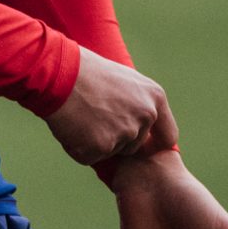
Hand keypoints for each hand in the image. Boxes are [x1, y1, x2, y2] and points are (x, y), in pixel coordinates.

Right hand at [44, 49, 175, 165]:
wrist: (59, 73)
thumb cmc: (86, 71)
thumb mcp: (124, 80)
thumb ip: (138, 103)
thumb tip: (140, 123)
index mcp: (154, 98)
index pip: (168, 136)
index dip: (154, 144)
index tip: (145, 147)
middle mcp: (144, 117)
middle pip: (134, 146)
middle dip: (116, 139)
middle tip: (94, 116)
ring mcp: (124, 134)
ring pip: (111, 151)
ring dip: (96, 142)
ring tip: (81, 117)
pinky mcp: (101, 148)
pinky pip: (90, 157)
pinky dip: (79, 147)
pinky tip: (72, 126)